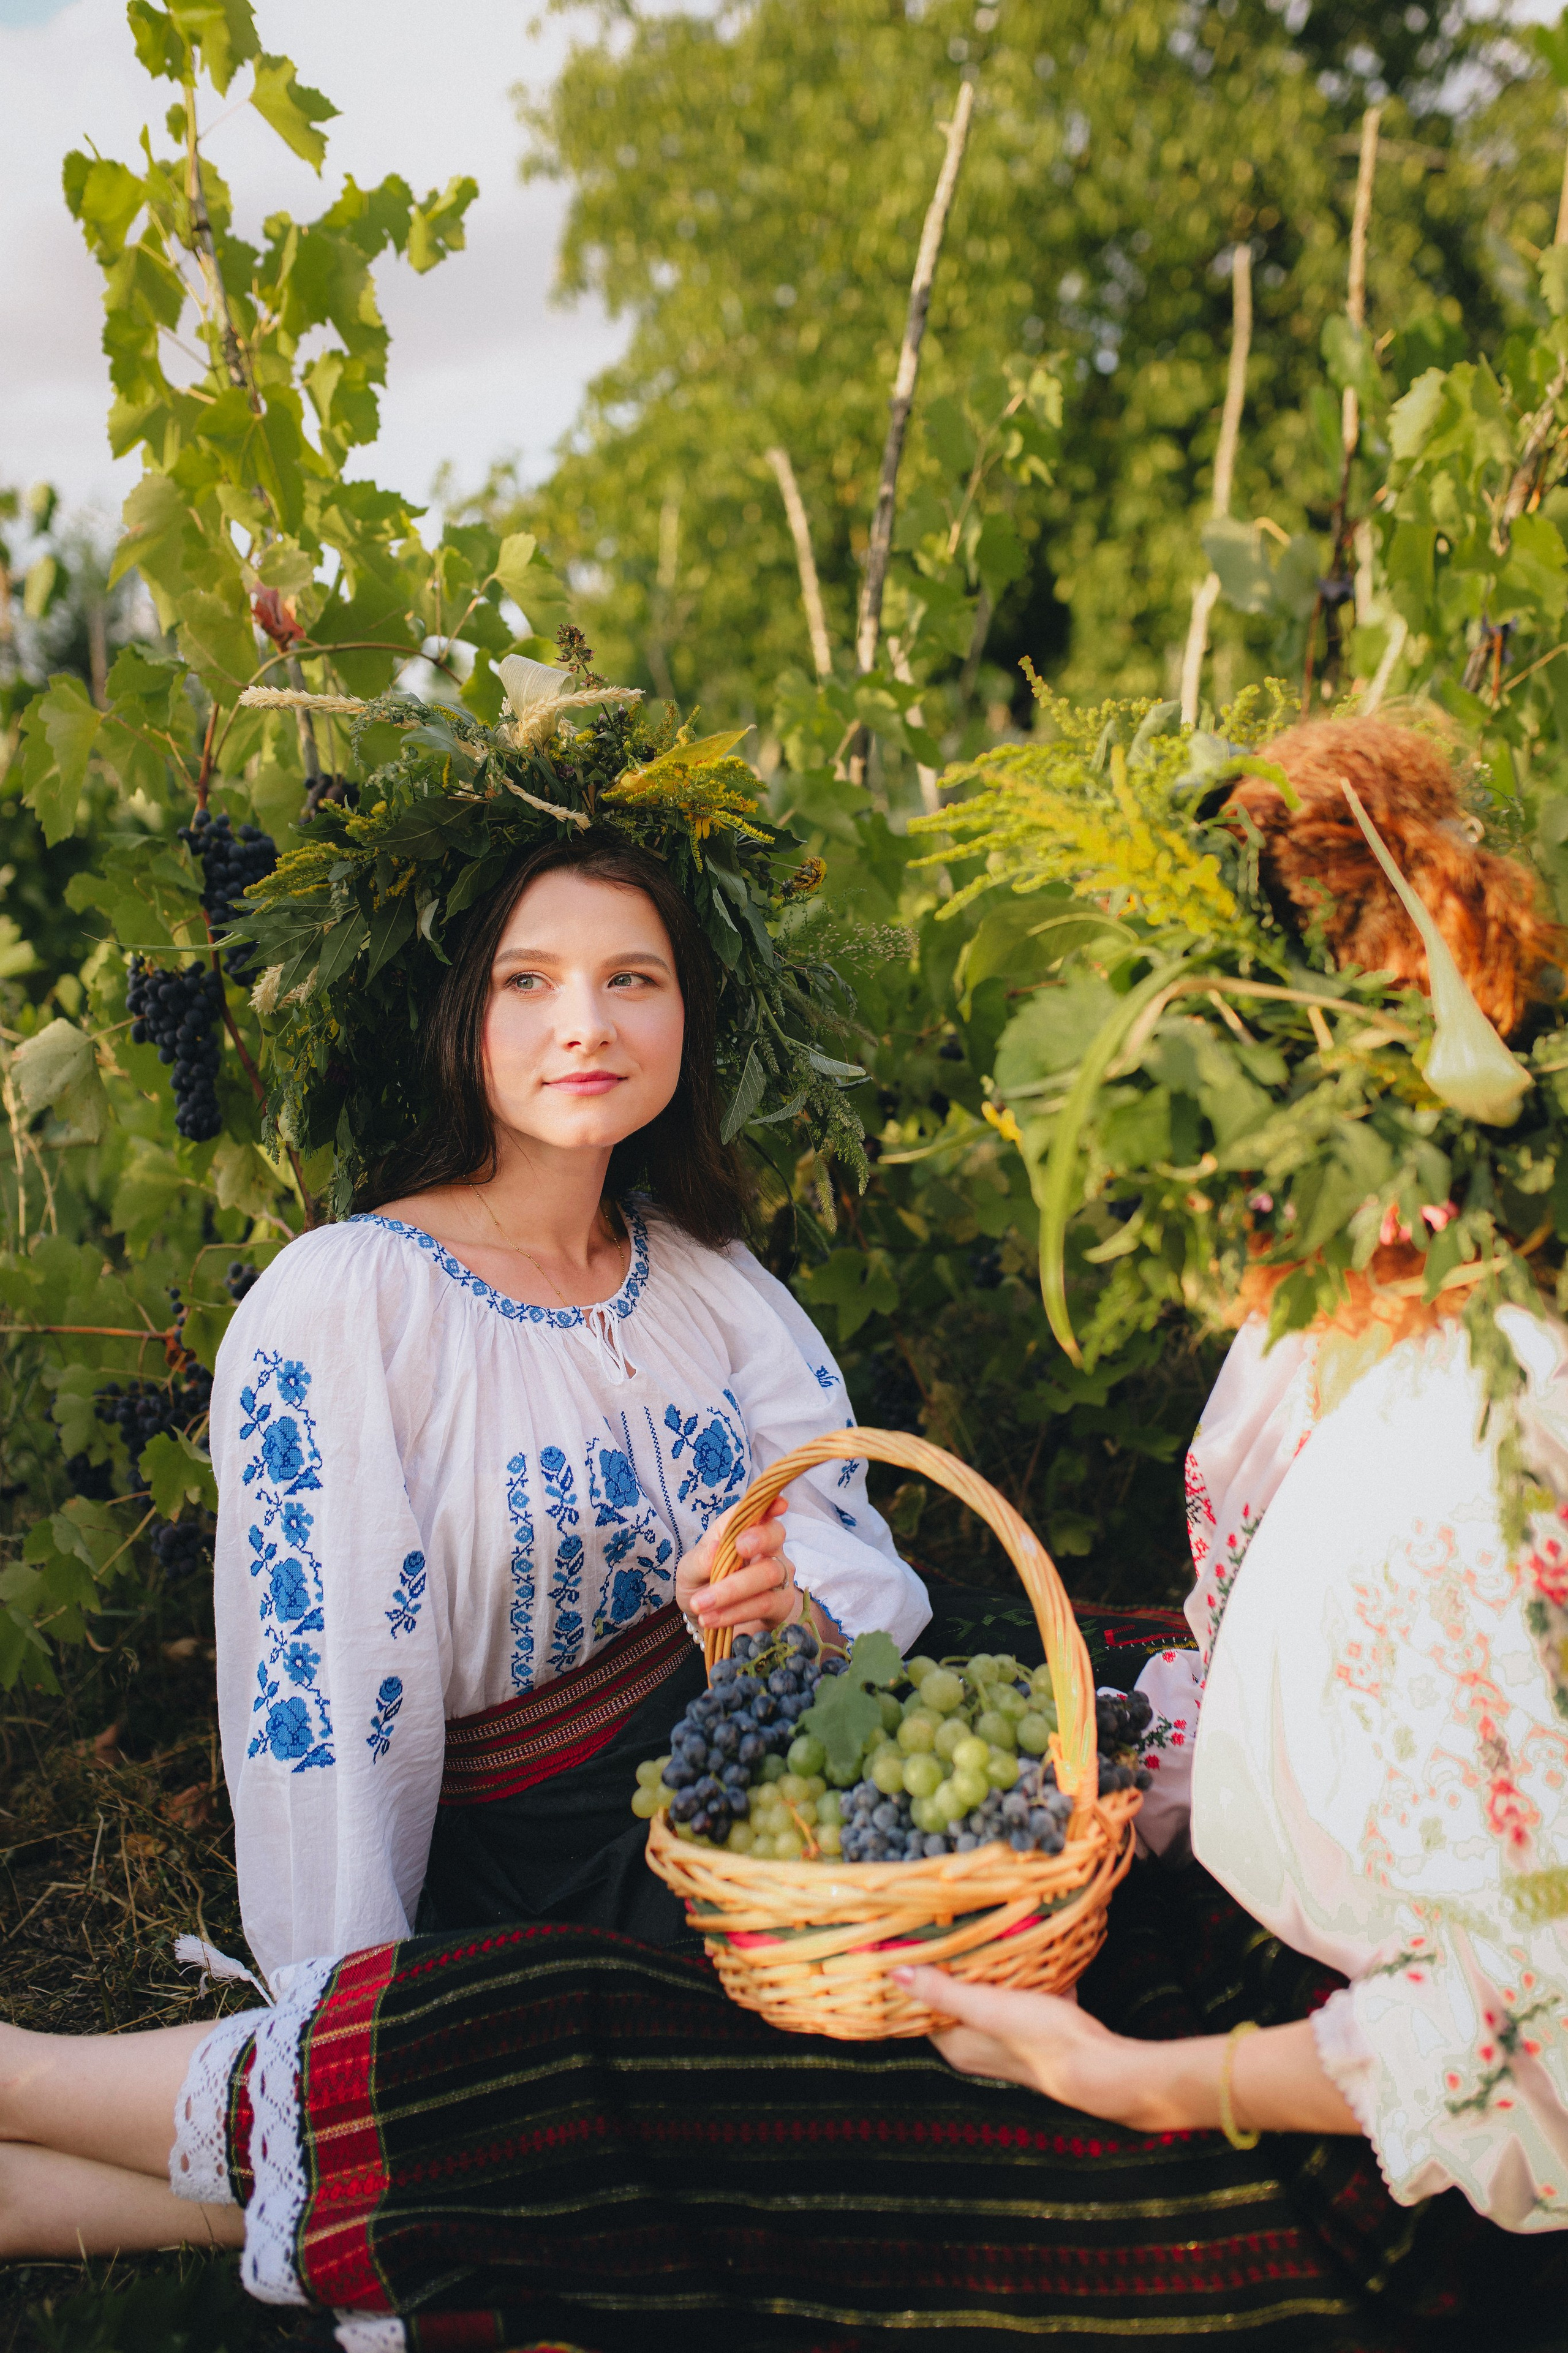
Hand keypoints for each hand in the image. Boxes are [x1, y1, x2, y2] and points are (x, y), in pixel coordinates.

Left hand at [677, 1495, 800, 1637]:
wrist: (707, 1619)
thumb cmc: (700, 1583)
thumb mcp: (688, 1571)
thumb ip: (700, 1559)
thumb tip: (716, 1548)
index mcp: (741, 1530)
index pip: (758, 1510)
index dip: (769, 1504)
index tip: (779, 1504)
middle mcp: (767, 1547)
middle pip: (775, 1535)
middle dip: (760, 1539)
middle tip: (740, 1548)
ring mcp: (778, 1574)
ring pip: (769, 1573)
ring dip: (732, 1589)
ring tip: (701, 1605)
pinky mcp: (781, 1603)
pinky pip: (765, 1603)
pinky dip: (736, 1612)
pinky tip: (712, 1619)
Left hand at [892, 1967, 1364, 2137]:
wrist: (1105, 2069)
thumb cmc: (1044, 2039)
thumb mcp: (990, 2007)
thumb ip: (944, 1990)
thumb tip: (895, 1972)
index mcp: (959, 2046)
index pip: (921, 2012)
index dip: (913, 1980)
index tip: (907, 1944)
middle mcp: (979, 2051)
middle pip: (955, 2004)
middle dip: (952, 1970)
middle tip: (945, 1930)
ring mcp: (1011, 2045)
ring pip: (991, 2001)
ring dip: (991, 1974)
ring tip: (987, 1935)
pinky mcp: (1040, 2036)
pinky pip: (1024, 2003)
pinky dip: (1026, 1982)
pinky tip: (1037, 1958)